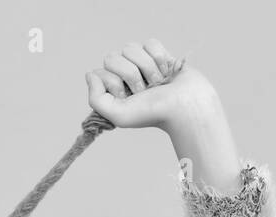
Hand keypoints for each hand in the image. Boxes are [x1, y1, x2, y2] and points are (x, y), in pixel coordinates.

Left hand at [84, 39, 217, 129]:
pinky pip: (150, 43)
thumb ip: (96, 98)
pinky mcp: (158, 54)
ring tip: (157, 83)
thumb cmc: (153, 113)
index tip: (126, 97)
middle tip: (143, 91)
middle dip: (129, 74)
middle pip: (112, 57)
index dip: (113, 83)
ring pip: (130, 47)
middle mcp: (124, 75)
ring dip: (146, 67)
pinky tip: (167, 72)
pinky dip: (159, 57)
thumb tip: (90, 73)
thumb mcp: (118, 114)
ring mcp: (141, 64)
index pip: (100, 72)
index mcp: (113, 89)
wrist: (184, 106)